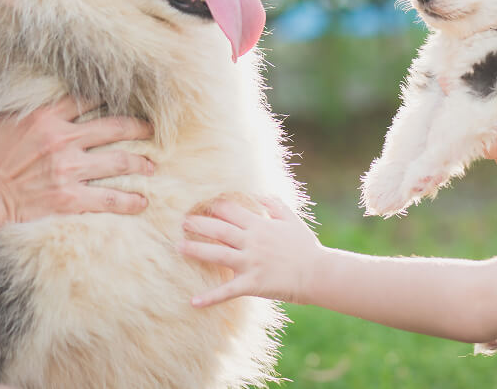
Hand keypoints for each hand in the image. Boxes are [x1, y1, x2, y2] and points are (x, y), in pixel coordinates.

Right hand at [0, 96, 154, 224]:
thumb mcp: (9, 121)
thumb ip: (37, 108)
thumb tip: (62, 96)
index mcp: (46, 117)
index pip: (89, 99)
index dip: (112, 98)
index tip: (127, 101)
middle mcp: (62, 140)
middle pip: (115, 127)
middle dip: (140, 128)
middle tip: (153, 130)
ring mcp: (67, 170)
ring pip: (119, 161)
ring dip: (141, 163)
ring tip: (151, 165)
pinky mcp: (69, 198)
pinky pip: (109, 198)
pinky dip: (129, 201)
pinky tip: (142, 202)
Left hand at [180, 197, 320, 306]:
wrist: (317, 273)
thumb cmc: (305, 247)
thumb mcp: (292, 220)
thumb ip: (276, 205)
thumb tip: (262, 194)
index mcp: (260, 225)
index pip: (232, 211)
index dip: (215, 207)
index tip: (200, 205)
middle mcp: (252, 242)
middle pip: (219, 230)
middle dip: (199, 224)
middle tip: (181, 222)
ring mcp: (250, 263)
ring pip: (217, 254)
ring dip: (196, 250)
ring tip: (179, 247)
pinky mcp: (252, 284)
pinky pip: (227, 292)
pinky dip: (210, 298)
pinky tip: (193, 302)